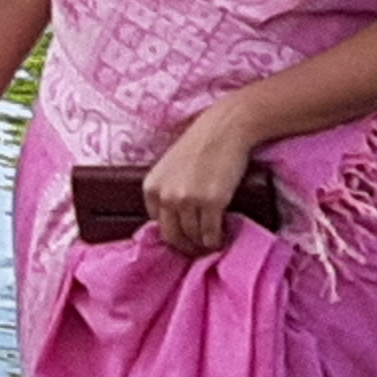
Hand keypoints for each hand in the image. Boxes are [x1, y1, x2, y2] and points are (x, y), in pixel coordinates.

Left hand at [146, 104, 261, 260]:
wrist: (225, 128)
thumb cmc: (200, 143)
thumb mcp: (170, 166)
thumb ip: (167, 190)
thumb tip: (174, 218)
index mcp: (151, 187)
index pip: (157, 223)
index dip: (173, 232)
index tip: (184, 236)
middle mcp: (166, 196)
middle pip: (172, 235)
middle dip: (185, 245)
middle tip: (197, 249)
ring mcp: (188, 200)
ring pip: (193, 236)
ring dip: (203, 244)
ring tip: (211, 243)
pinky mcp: (211, 202)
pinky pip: (210, 233)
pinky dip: (216, 239)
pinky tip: (220, 238)